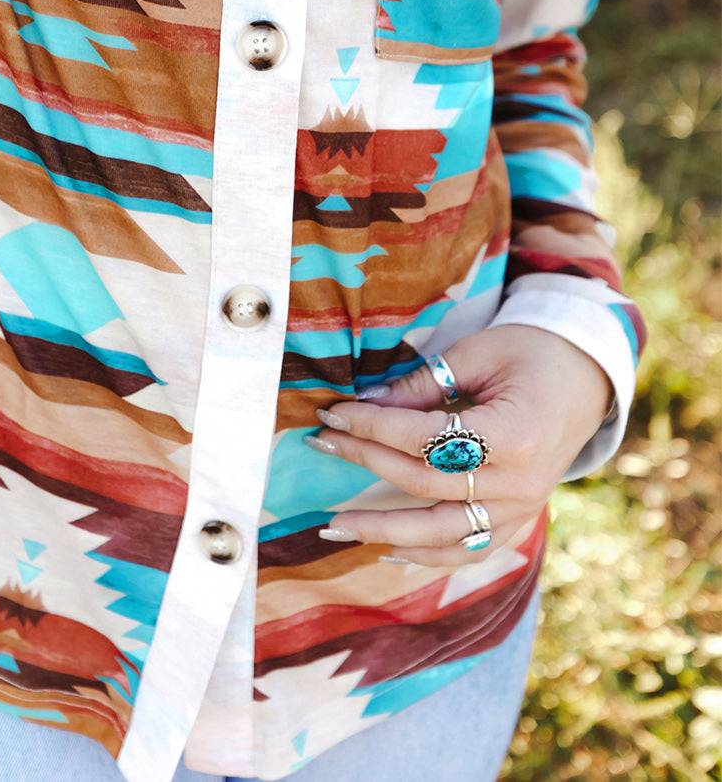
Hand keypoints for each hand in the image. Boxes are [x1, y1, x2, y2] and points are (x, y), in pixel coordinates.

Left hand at [308, 323, 614, 564]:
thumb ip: (424, 384)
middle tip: (322, 446)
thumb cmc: (531, 352)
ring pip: (443, 533)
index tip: (333, 414)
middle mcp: (520, 483)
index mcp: (514, 433)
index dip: (374, 427)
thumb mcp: (478, 352)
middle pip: (426, 482)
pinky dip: (428, 556)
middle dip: (366, 464)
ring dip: (384, 531)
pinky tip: (388, 554)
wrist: (587, 377)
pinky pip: (469, 548)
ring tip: (334, 527)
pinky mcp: (520, 519)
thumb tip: (366, 405)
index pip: (426, 438)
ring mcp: (522, 508)